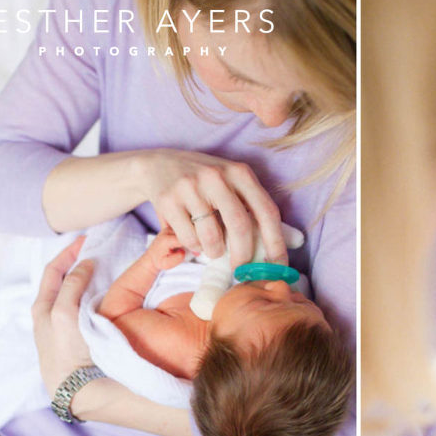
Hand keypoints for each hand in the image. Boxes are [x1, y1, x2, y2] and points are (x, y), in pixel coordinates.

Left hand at [31, 236, 95, 392]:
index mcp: (43, 305)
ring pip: (77, 292)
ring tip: (108, 268)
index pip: (55, 269)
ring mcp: (66, 324)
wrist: (76, 386)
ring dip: (91, 278)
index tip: (87, 239)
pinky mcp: (81, 334)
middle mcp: (51, 313)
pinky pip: (88, 306)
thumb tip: (85, 263)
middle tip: (99, 250)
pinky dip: (98, 294)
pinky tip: (111, 293)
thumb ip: (73, 285)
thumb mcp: (65, 313)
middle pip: (65, 279)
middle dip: (80, 263)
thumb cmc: (67, 351)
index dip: (70, 251)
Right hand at [137, 149, 286, 266]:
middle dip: (244, 255)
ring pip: (211, 237)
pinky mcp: (169, 199)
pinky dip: (194, 247)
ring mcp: (191, 186)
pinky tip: (193, 238)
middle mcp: (217, 176)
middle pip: (240, 226)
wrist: (156, 165)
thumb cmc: (205, 183)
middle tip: (241, 269)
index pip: (267, 211)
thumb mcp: (232, 184)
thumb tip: (279, 247)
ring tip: (212, 249)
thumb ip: (253, 208)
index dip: (276, 243)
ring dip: (214, 252)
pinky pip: (189, 238)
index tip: (278, 266)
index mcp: (240, 173)